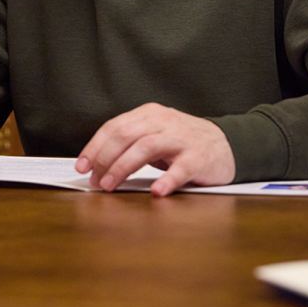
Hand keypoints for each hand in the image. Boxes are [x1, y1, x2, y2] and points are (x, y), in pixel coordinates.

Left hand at [75, 103, 235, 196]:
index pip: (114, 127)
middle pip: (126, 135)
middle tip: (96, 180)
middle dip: (105, 158)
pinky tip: (156, 192)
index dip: (95, 147)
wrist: (226, 145)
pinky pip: (181, 168)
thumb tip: (95, 165)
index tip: (81, 166)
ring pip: (146, 147)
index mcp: (149, 115)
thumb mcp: (154, 135)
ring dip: (124, 167)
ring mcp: (181, 138)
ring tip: (111, 185)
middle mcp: (163, 122)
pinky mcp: (199, 157)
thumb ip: (129, 144)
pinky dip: (167, 180)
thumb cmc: (182, 144)